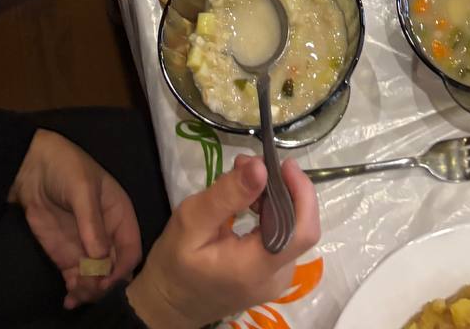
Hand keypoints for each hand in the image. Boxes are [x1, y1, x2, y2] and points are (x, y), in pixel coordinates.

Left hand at [8, 129, 141, 309]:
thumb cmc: (67, 170)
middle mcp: (108, 236)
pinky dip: (76, 293)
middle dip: (104, 284)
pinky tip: (68, 300)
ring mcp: (86, 248)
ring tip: (74, 293)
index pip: (130, 250)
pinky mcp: (67, 256)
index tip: (106, 279)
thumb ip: (92, 224)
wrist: (32, 169)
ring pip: (96, 279)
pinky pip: (77, 280)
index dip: (122, 268)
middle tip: (87, 289)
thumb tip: (102, 258)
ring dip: (89, 291)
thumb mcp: (83, 191)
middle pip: (115, 270)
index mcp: (120, 216)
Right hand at [126, 155, 319, 328]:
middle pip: (300, 225)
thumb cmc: (174, 265)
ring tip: (243, 178)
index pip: (302, 231)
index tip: (283, 164)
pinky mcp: (272, 273)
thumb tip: (261, 167)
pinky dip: (271, 211)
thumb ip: (227, 195)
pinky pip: (283, 235)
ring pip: (292, 227)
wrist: (167, 305)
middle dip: (282, 188)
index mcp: (256, 268)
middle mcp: (276, 277)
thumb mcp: (191, 222)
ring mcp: (277, 278)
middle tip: (250, 165)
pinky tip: (249, 201)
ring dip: (275, 197)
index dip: (302, 193)